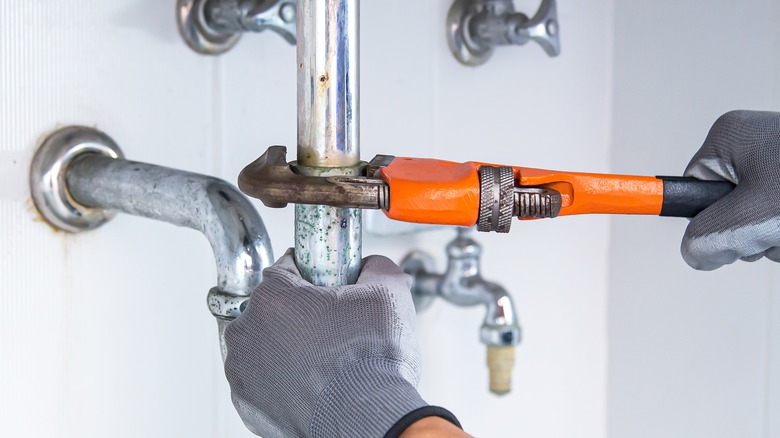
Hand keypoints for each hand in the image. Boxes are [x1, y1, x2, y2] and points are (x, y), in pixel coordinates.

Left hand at [223, 250, 459, 437]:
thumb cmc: (370, 362)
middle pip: (272, 307)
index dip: (313, 274)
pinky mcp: (249, 404)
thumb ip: (377, 267)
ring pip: (263, 344)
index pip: (286, 268)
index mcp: (273, 297)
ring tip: (325, 358)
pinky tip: (313, 382)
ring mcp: (244, 372)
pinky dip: (282, 379)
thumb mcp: (388, 292)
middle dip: (299, 313)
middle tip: (334, 326)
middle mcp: (248, 332)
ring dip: (286, 346)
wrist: (367, 418)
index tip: (329, 285)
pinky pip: (263, 380)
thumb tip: (374, 267)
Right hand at [682, 110, 779, 269]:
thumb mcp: (748, 218)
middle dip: (747, 231)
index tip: (688, 223)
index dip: (703, 218)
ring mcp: (778, 157)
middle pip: (725, 205)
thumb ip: (705, 238)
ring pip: (757, 214)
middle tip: (770, 232)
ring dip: (772, 234)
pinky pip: (778, 212)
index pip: (691, 188)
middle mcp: (753, 141)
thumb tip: (693, 253)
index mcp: (729, 137)